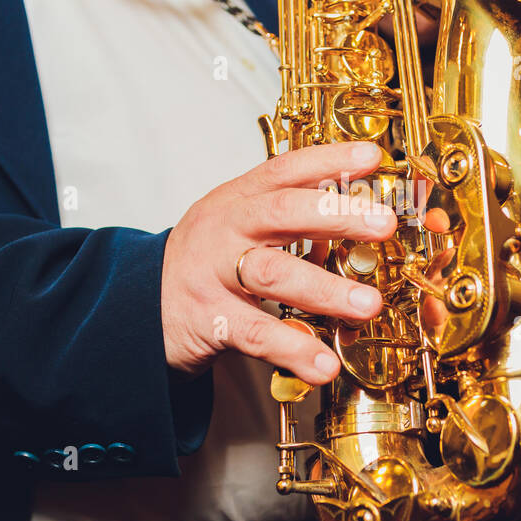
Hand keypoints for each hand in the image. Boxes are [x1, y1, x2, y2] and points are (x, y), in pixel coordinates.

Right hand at [161, 142, 395, 385]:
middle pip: (281, 212)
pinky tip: (324, 364)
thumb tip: (364, 219)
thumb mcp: (240, 227)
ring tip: (369, 305)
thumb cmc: (206, 264)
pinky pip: (255, 334)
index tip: (373, 156)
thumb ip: (292, 221)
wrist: (137, 307)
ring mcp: (212, 273)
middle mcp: (225, 229)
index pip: (285, 169)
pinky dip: (293, 349)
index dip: (329, 160)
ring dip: (325, 290)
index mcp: (238, 199)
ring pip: (271, 274)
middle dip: (336, 215)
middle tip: (383, 224)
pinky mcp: (207, 320)